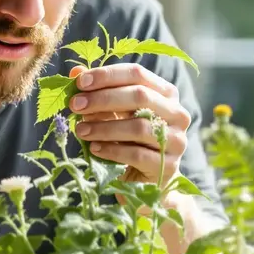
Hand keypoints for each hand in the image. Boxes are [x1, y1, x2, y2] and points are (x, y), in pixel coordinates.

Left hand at [67, 63, 189, 183]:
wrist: (144, 180)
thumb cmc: (127, 140)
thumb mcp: (113, 113)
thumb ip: (98, 92)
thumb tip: (76, 72)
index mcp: (166, 93)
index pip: (137, 74)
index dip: (107, 76)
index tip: (80, 82)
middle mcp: (177, 113)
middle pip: (140, 96)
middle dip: (103, 99)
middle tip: (75, 105)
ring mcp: (176, 140)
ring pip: (138, 127)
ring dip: (104, 127)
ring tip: (81, 130)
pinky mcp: (169, 166)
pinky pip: (137, 154)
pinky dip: (112, 150)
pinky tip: (94, 149)